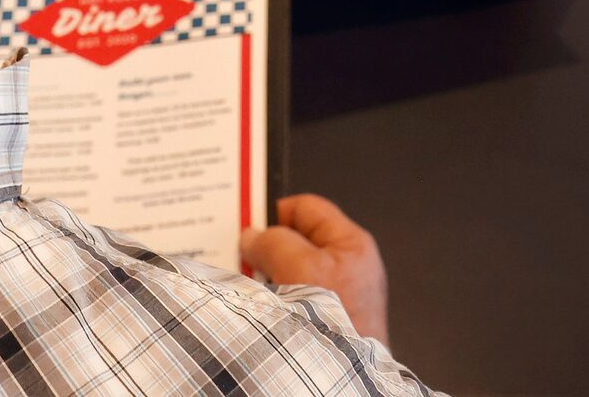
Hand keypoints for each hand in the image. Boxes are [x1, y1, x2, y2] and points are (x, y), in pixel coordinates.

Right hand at [242, 193, 390, 344]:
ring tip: (243, 284)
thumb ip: (275, 242)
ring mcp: (333, 297)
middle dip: (266, 247)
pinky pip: (289, 300)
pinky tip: (254, 310)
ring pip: (289, 272)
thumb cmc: (338, 327)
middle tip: (238, 253)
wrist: (341, 382)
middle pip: (296, 241)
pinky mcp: (321, 323)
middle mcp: (345, 268)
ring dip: (265, 276)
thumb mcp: (301, 267)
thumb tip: (254, 236)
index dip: (275, 210)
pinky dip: (270, 301)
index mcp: (350, 244)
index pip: (307, 209)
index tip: (244, 220)